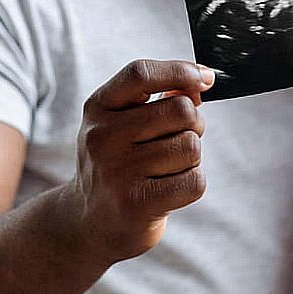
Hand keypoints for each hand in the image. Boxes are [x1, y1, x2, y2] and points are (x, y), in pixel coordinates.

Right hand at [66, 59, 213, 264]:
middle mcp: (102, 136)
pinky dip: (192, 184)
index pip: (141, 74)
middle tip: (178, 140)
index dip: (180, 71)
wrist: (88, 223)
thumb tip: (199, 82)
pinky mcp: (136, 204)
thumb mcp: (124, 123)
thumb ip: (159, 99)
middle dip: (193, 124)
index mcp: (98, 107)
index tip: (204, 78)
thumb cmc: (117, 164)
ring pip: (191, 147)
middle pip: (180, 110)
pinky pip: (194, 181)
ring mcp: (117, 171)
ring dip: (190, 159)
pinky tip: (169, 191)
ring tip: (166, 169)